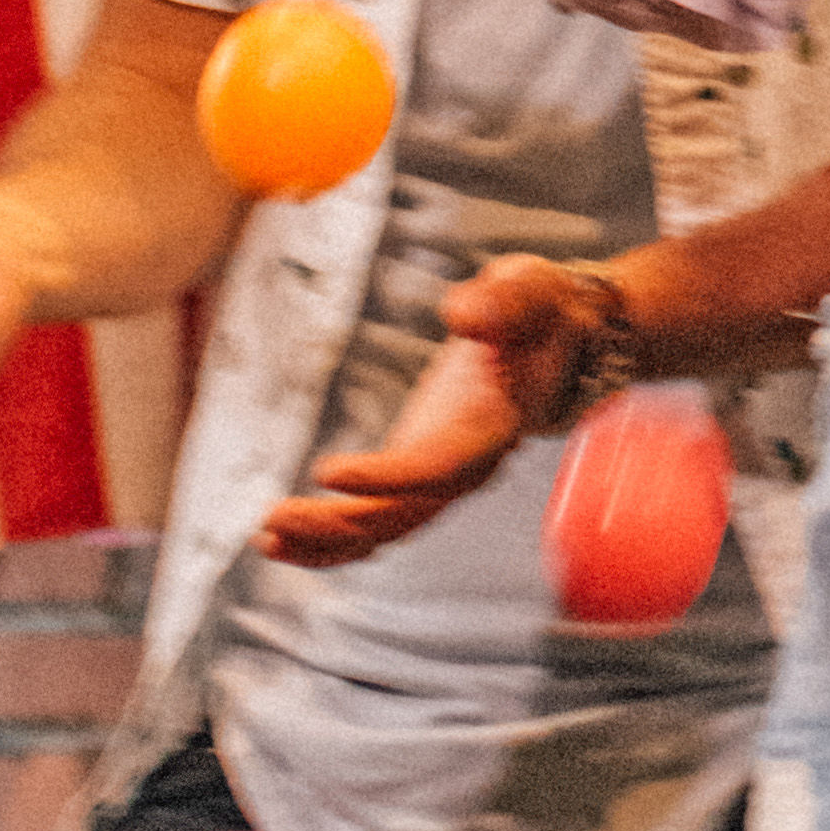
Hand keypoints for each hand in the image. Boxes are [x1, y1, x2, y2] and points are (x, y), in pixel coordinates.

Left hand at [247, 250, 637, 564]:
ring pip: (383, 528)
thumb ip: (504, 303)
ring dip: (325, 540)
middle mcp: (469, 466)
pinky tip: (280, 538)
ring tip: (264, 537)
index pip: (438, 464)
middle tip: (272, 519)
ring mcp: (442, 476)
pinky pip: (375, 520)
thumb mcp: (533, 289)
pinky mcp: (420, 472)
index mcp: (493, 427)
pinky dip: (330, 535)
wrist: (564, 342)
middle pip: (402, 514)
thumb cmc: (544, 311)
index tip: (327, 472)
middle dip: (336, 524)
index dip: (386, 476)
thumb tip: (462, 315)